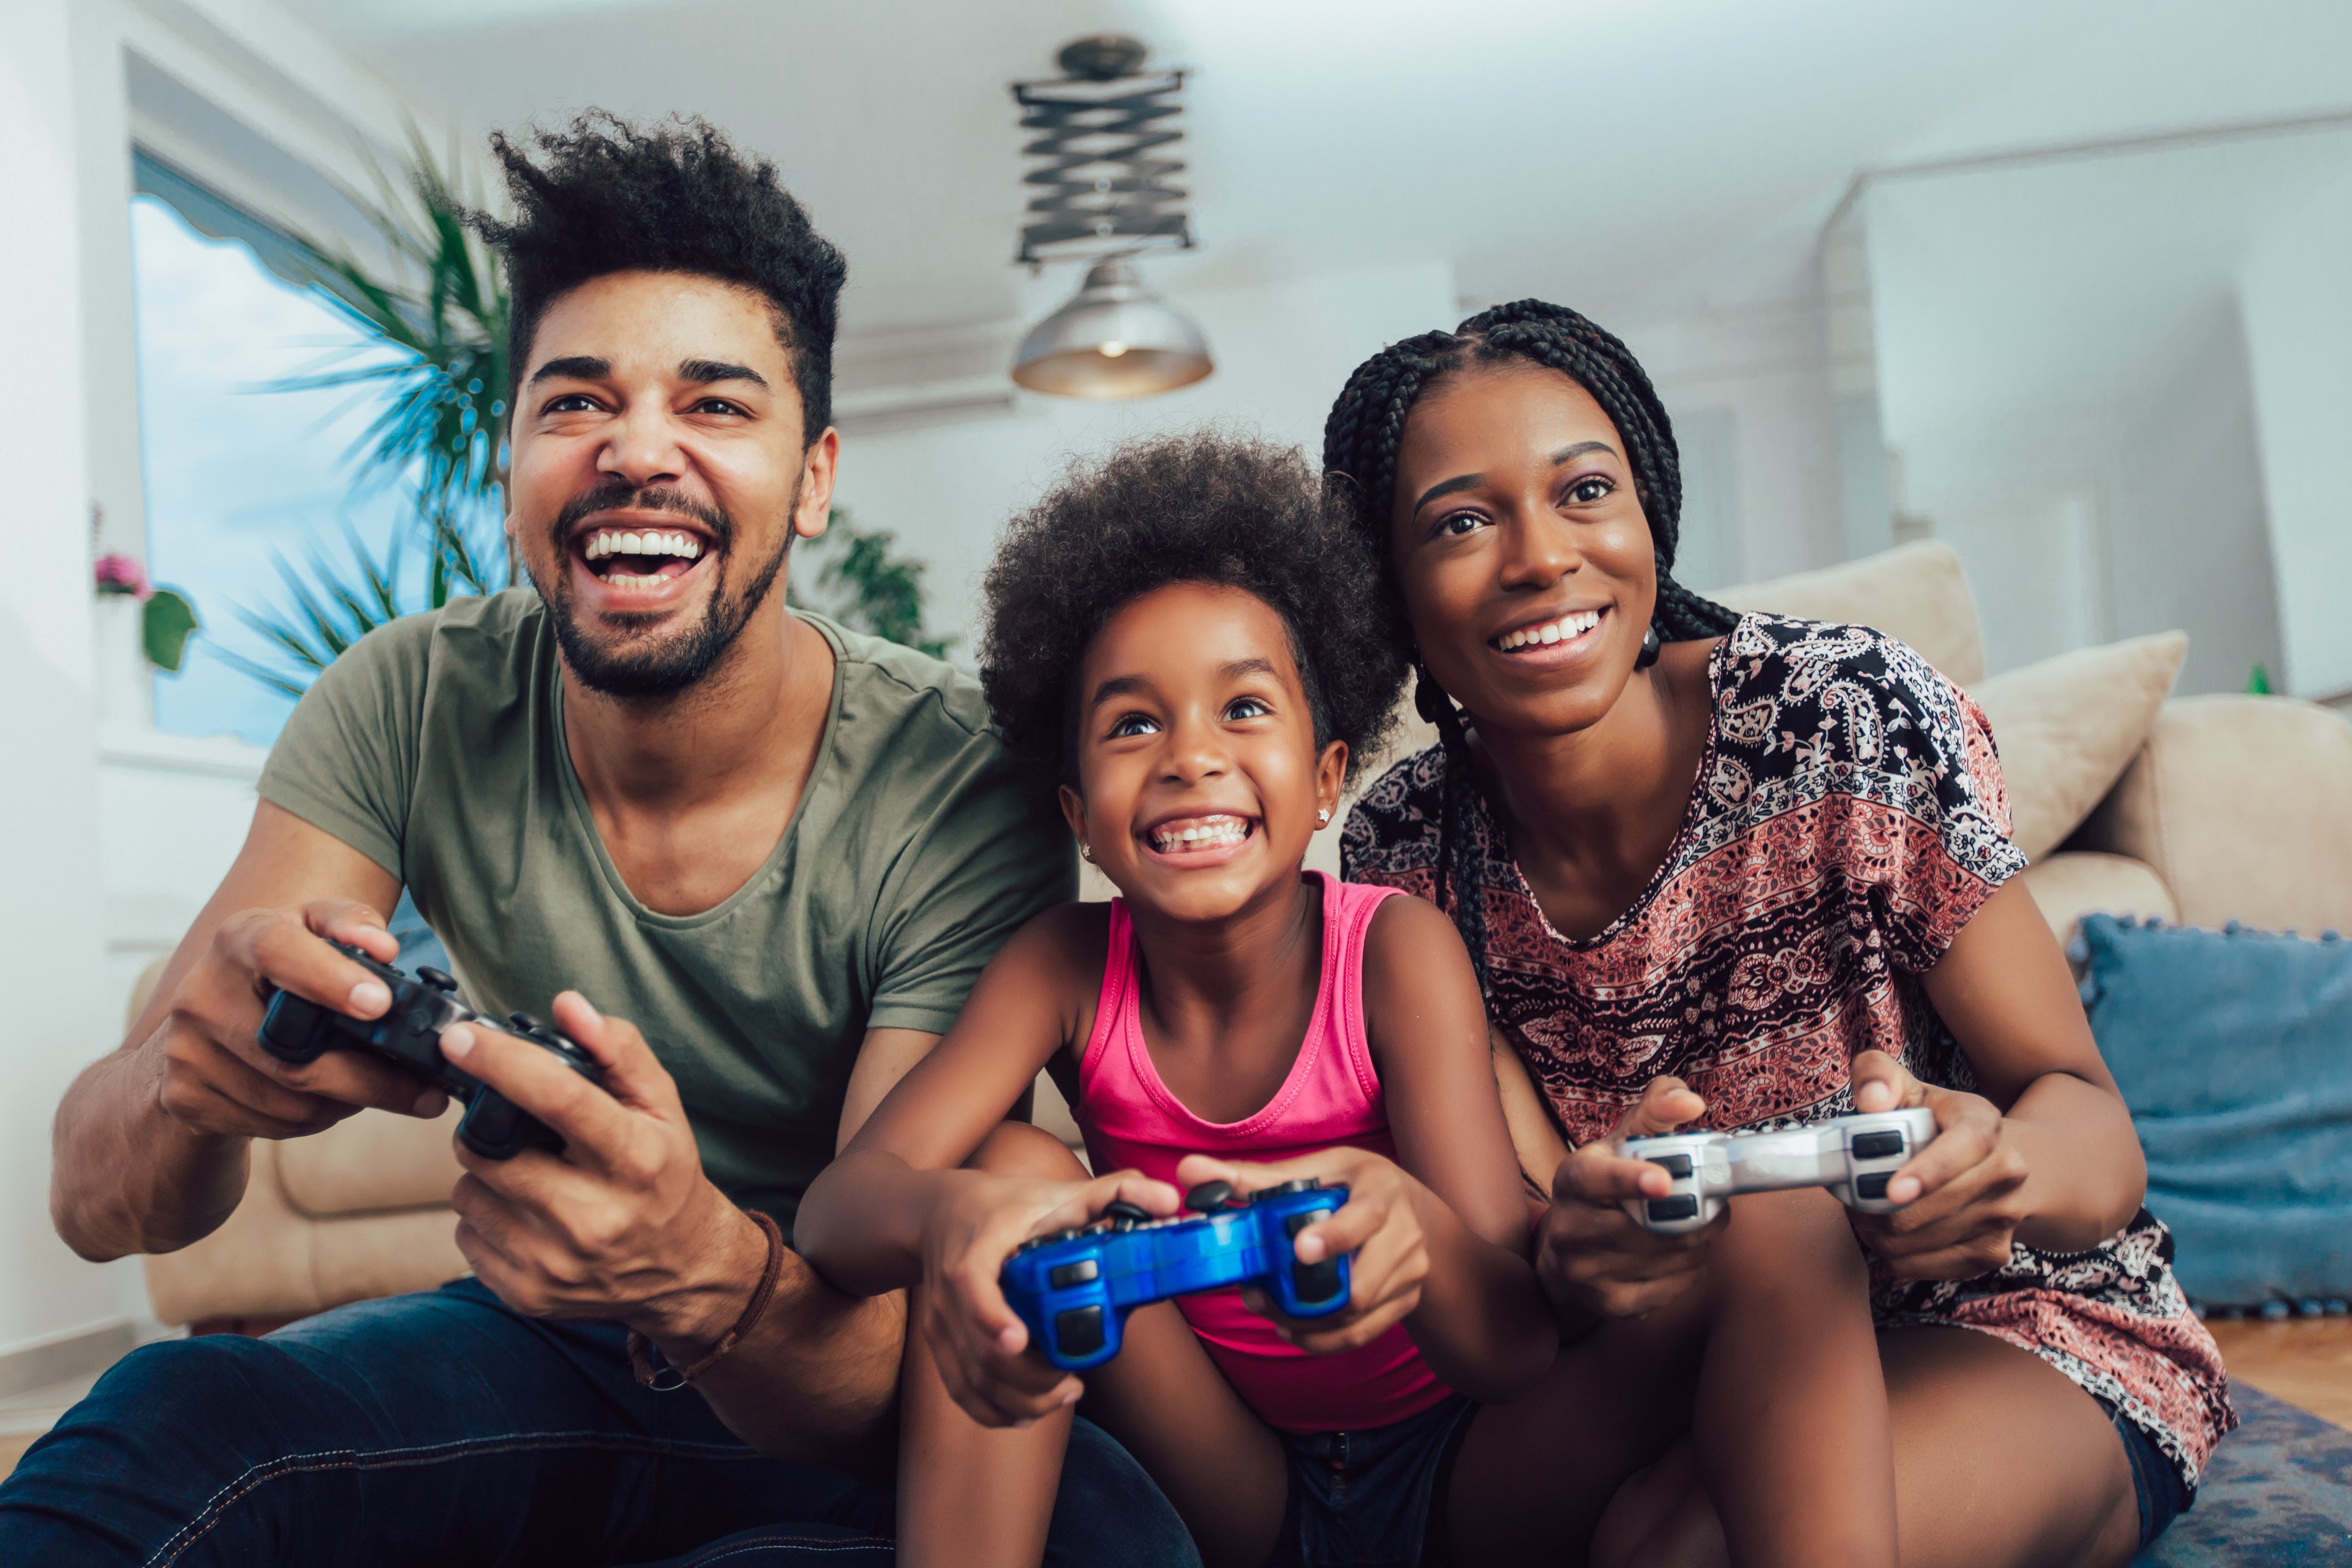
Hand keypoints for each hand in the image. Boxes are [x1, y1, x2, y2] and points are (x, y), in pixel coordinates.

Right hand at [146, 900, 448, 1140]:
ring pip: (290, 1101)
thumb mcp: (309, 930)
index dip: (329, 978)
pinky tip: (323, 1099)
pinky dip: (313, 1119)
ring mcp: (187, 1051)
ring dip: (345, 1102)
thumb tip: (383, 947)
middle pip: (294, 1056)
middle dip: (370, 1079)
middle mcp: (203, 993)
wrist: (199, 1026)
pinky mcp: (186, 1097)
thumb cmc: (275, 970)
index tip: (380, 1003)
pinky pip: (271, 1125)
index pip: (278, 951)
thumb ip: (349, 923)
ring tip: (368, 1087)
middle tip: (426, 1092)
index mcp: (239, 939)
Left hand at [441, 992, 763, 1345]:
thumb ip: (619, 1050)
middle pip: (490, 1151)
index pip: (558, 1098)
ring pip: (468, 1193)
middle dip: (483, 1128)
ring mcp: (557, 1262)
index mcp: (635, 1159)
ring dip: (484, 1174)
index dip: (501, 1062)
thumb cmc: (665, 1173)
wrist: (683, 1268)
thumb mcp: (662, 1105)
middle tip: (508, 1128)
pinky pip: (466, 1236)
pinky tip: (524, 1213)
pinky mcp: (526, 1294)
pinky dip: (484, 1217)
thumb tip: (567, 1007)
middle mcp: (596, 1217)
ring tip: (525, 1174)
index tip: (459, 1038)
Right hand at [917, 1166, 1180, 1427]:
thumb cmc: (998, 1205)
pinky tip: (1029, 1412)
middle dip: (1028, 1379)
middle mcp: (949, 1293)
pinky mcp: (941, 1344)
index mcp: (975, 1250)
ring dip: (1019, 1399)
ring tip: (1065, 1394)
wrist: (938, 1215)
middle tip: (1073, 1382)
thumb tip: (1169, 1199)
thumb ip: (1110, 1194)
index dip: (991, 1316)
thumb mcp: (1052, 1193)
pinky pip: (961, 1390)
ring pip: (972, 1380)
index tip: (1019, 1340)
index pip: (971, 1285)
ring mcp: (941, 1324)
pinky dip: (993, 1410)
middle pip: (980, 1351)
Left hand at [1175, 1148, 1429, 1355]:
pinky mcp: (1406, 1302)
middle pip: (1360, 1285)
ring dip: (1306, 1322)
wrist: (1417, 1213)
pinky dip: (1323, 1339)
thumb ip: (1253, 1176)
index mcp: (1382, 1191)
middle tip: (1254, 1295)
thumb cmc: (1356, 1184)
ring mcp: (1410, 1273)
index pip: (1364, 1216)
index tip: (1299, 1250)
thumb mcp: (1317, 1168)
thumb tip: (1189, 1171)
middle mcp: (1404, 1235)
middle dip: (1303, 1299)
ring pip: (1355, 1316)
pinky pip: (1361, 1334)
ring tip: (1266, 1309)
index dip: (1334, 1237)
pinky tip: (1292, 1327)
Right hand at [1537, 1076, 1727, 1318]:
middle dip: (1699, 1212)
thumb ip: (1655, 1112)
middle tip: (1714, 1200)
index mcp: (1573, 1180)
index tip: (1663, 1179)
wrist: (1566, 1251)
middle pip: (1653, 1226)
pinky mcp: (1611, 1305)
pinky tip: (1681, 1254)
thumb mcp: (1621, 1142)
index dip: (1629, 1179)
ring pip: (1673, 1257)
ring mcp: (1588, 1272)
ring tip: (1696, 1224)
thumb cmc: (1605, 1184)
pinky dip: (1692, 1268)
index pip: (1595, 1179)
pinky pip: (1676, 1287)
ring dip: (1701, 1240)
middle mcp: (1572, 1229)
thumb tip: (1692, 1102)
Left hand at [1845, 1050, 2025, 1279]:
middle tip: (1851, 1199)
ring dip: (1881, 1234)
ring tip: (1865, 1213)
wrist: (1991, 1163)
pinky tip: (1887, 1235)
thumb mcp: (1907, 1088)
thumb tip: (1872, 1101)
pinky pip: (1926, 1267)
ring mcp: (2005, 1217)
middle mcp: (2007, 1171)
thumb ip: (1878, 1076)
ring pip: (1925, 1241)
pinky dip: (1895, 1256)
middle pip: (1938, 1206)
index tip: (1891, 1191)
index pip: (1965, 1146)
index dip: (1929, 1171)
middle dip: (1881, 1209)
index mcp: (1984, 1124)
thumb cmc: (1934, 1122)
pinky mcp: (1992, 1253)